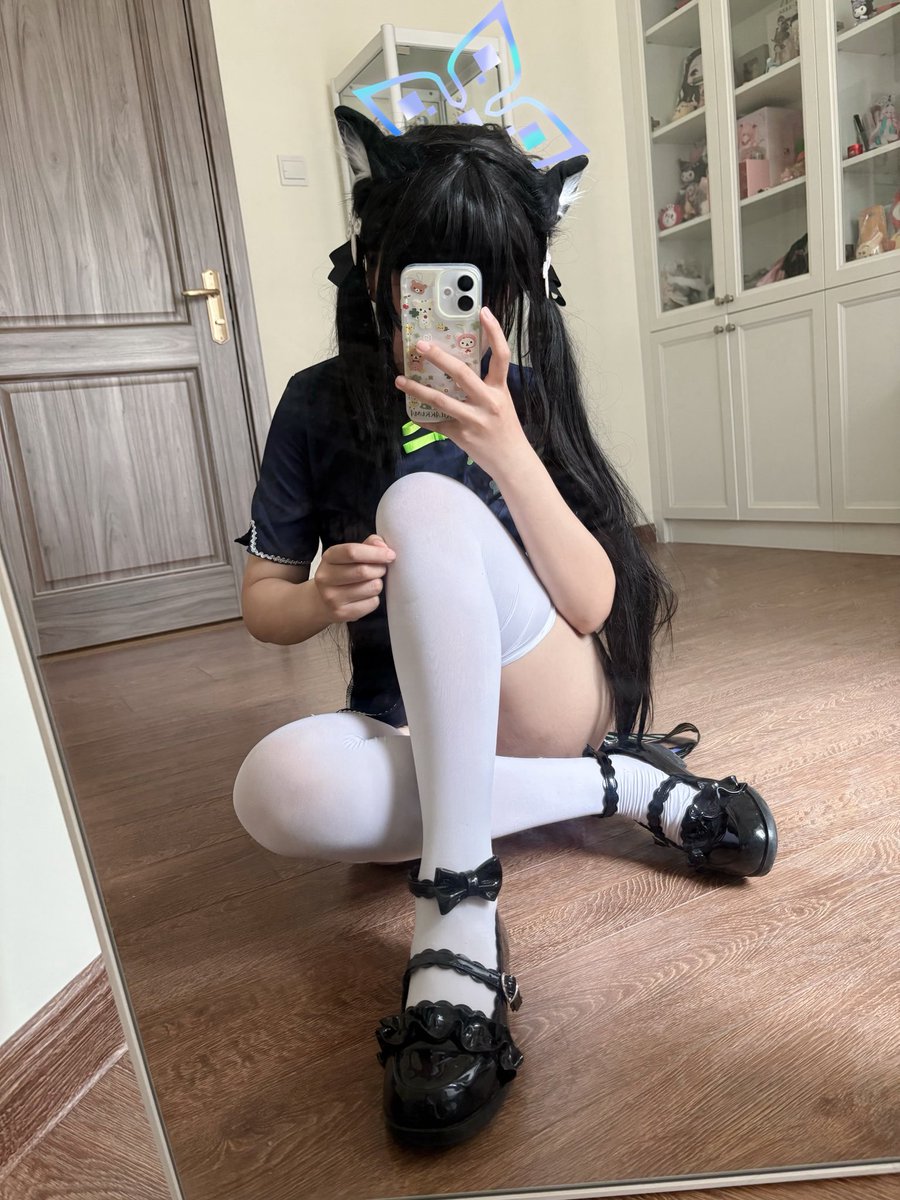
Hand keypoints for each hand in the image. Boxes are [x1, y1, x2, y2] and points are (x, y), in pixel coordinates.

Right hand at [314, 534, 395, 623]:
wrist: (322, 602)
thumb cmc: (342, 573)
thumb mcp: (349, 555)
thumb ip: (368, 545)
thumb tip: (383, 546)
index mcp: (328, 557)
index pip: (352, 552)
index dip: (375, 553)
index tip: (390, 555)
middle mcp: (325, 577)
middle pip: (363, 571)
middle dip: (380, 569)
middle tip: (381, 570)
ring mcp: (332, 597)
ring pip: (372, 587)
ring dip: (378, 584)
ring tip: (371, 583)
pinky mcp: (341, 613)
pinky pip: (372, 603)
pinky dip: (374, 599)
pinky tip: (365, 597)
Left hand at [395, 306, 530, 479]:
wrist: (512, 462)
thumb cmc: (506, 430)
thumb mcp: (501, 402)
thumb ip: (485, 386)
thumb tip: (459, 368)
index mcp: (500, 389)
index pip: (501, 355)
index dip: (494, 332)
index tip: (483, 311)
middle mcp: (488, 401)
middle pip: (462, 373)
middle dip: (439, 357)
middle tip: (420, 345)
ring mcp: (474, 419)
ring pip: (441, 400)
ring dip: (417, 390)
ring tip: (401, 380)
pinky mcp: (462, 435)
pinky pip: (436, 424)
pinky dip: (422, 419)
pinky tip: (411, 413)